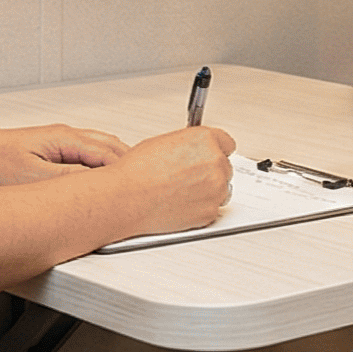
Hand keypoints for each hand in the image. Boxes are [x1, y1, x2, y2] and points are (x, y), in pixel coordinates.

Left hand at [0, 122, 130, 185]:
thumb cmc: (0, 160)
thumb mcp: (33, 176)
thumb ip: (66, 179)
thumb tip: (93, 185)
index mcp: (66, 139)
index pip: (107, 154)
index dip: (124, 170)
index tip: (138, 184)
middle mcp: (70, 135)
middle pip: (112, 146)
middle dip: (128, 164)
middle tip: (142, 184)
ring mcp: (67, 139)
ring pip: (104, 147)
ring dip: (117, 163)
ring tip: (128, 182)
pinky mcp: (62, 146)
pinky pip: (93, 151)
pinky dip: (106, 162)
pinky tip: (106, 176)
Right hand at [115, 124, 236, 232]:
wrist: (126, 197)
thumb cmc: (137, 171)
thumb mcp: (165, 142)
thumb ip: (189, 145)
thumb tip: (194, 150)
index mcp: (205, 140)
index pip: (227, 143)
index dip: (215, 150)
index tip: (210, 156)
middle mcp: (215, 162)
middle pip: (224, 167)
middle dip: (209, 172)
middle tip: (187, 177)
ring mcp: (216, 188)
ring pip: (222, 189)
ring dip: (208, 190)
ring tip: (181, 191)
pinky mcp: (210, 211)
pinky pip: (213, 208)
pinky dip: (200, 208)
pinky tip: (180, 203)